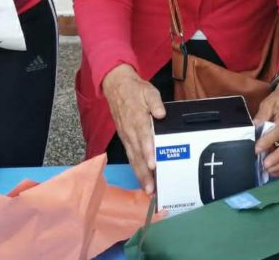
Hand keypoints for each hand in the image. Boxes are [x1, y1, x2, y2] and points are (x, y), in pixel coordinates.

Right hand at [102, 65, 164, 193]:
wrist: (116, 88)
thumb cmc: (135, 91)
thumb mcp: (148, 91)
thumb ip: (155, 102)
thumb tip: (161, 114)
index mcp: (137, 119)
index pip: (143, 137)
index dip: (148, 152)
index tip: (152, 165)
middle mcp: (130, 131)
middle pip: (137, 154)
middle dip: (144, 172)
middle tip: (151, 188)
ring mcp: (126, 137)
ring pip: (133, 159)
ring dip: (140, 175)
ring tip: (148, 190)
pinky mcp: (125, 139)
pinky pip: (130, 156)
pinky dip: (136, 169)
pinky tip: (142, 179)